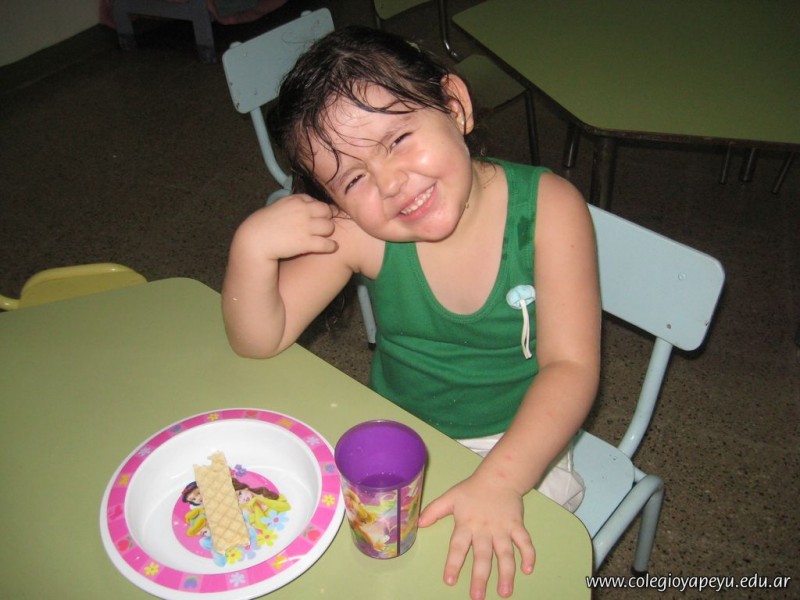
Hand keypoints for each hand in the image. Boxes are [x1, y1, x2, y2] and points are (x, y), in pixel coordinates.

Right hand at [235, 194, 337, 260]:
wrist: (255, 241)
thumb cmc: (263, 224)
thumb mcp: (277, 206)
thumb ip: (292, 203)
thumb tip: (306, 203)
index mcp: (296, 200)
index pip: (316, 201)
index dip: (319, 210)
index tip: (318, 216)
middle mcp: (303, 211)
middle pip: (327, 212)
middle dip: (326, 219)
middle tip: (323, 227)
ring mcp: (306, 227)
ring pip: (329, 227)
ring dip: (328, 232)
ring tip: (325, 237)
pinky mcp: (306, 243)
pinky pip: (327, 243)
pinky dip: (331, 246)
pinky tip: (332, 247)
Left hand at [418, 474, 534, 598]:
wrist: (499, 477)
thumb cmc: (473, 490)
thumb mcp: (451, 497)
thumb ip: (434, 511)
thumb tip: (418, 523)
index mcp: (466, 524)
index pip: (458, 547)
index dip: (454, 563)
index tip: (450, 581)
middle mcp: (484, 529)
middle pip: (482, 556)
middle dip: (480, 577)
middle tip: (477, 596)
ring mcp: (502, 528)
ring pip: (505, 553)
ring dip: (506, 573)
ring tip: (504, 592)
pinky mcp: (517, 525)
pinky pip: (524, 541)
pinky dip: (528, 554)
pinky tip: (528, 569)